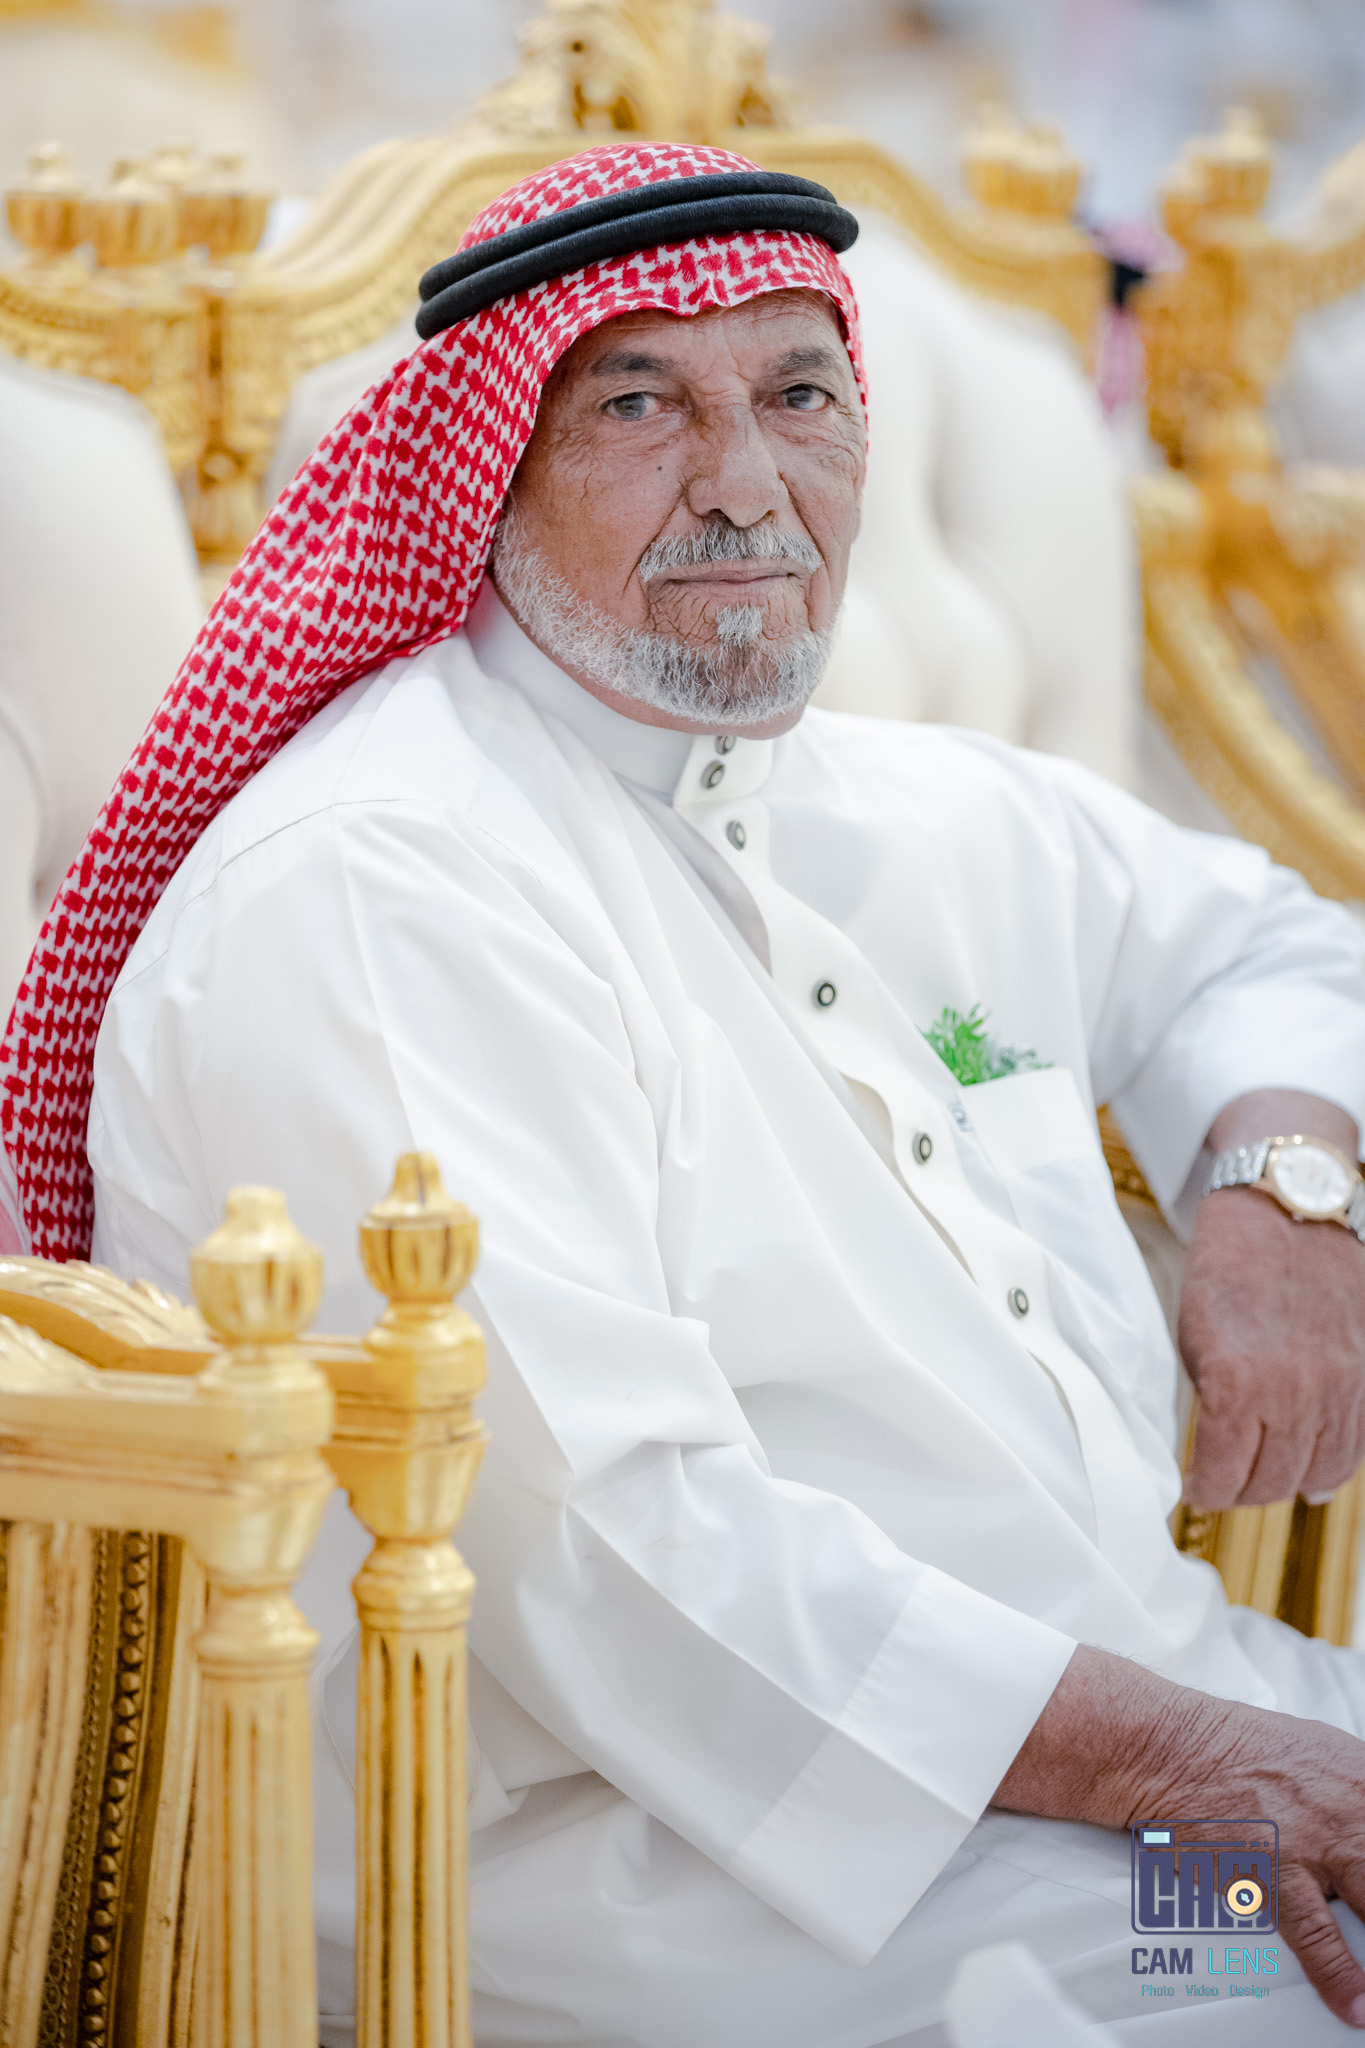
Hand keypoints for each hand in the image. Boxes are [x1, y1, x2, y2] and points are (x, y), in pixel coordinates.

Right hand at [994, 1646, 1364, 2027]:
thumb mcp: (1316, 1751)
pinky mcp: (1273, 1871)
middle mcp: (1348, 1806)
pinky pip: (1317, 1935)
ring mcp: (1313, 1840)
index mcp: (1361, 1776)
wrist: (1167, 1747)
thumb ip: (1354, 1792)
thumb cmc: (1229, 1749)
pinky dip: (1340, 1976)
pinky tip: (1354, 2003)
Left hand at [1178, 1088, 1364, 1509]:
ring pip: (1320, 1473)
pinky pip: (1356, 1446)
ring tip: (1263, 1480)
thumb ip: (1209, 1397)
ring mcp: (1340, 1386)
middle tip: (1224, 1485)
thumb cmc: (1227, 1265)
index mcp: (1239, 1382)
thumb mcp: (1194, 1332)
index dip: (1205, 1490)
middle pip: (1273, 1482)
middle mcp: (1296, 1392)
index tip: (1195, 1488)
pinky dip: (1333, 1468)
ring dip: (1286, 1484)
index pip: (1224, 1474)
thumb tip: (1217, 1451)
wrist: (1287, 1207)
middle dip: (1242, 1491)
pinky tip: (1313, 1477)